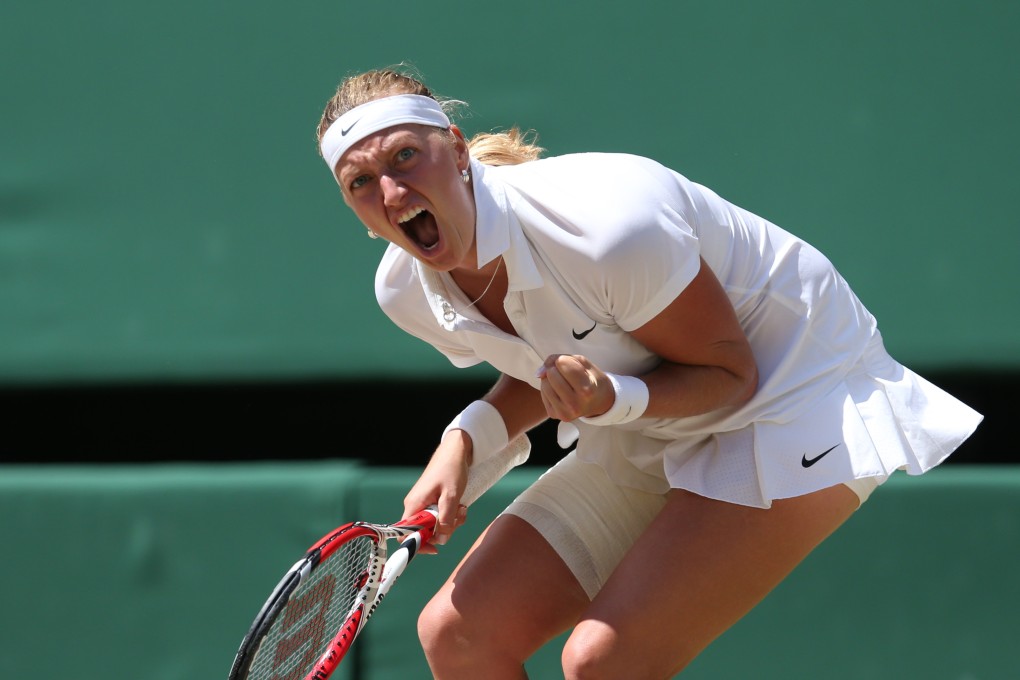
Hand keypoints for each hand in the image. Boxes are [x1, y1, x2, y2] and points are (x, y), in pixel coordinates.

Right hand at [402, 430, 471, 552]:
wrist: (455, 451)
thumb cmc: (450, 469)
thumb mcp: (451, 496)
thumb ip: (446, 520)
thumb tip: (441, 540)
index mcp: (414, 505)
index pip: (405, 535)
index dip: (418, 545)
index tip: (436, 548)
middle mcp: (415, 506)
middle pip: (424, 532)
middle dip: (443, 531)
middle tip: (457, 520)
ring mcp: (423, 504)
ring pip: (434, 525)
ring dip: (451, 522)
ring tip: (462, 509)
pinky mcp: (432, 502)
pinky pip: (440, 516)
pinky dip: (451, 515)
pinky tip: (460, 506)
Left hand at [536, 354, 614, 421]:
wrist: (598, 401)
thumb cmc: (590, 378)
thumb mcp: (582, 362)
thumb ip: (559, 359)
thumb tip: (538, 374)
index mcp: (587, 390)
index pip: (562, 363)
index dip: (565, 360)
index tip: (574, 366)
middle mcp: (575, 404)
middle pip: (551, 373)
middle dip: (556, 369)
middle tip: (568, 375)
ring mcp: (564, 412)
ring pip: (544, 383)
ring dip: (551, 379)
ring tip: (565, 383)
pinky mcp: (554, 415)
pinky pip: (543, 393)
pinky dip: (549, 388)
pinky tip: (560, 392)